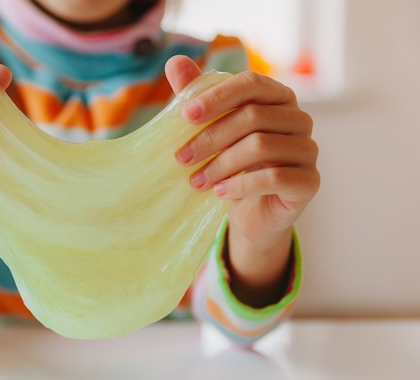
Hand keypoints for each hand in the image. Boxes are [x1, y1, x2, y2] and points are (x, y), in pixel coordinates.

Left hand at [165, 55, 319, 304]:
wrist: (251, 213)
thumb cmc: (232, 164)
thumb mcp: (211, 130)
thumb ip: (198, 97)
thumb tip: (175, 61)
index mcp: (278, 98)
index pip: (251, 83)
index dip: (217, 96)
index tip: (185, 115)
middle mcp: (299, 119)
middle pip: (253, 116)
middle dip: (210, 138)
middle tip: (181, 158)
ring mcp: (308, 150)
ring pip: (261, 146)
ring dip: (220, 165)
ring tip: (196, 181)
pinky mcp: (309, 182)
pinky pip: (274, 177)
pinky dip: (241, 185)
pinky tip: (220, 193)